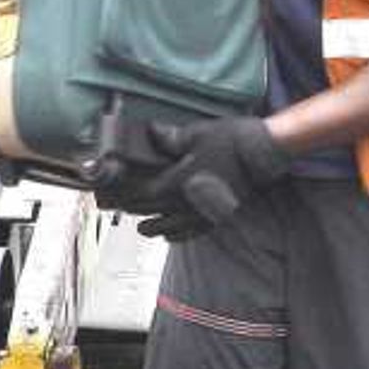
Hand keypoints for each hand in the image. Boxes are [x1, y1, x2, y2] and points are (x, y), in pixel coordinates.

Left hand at [106, 113, 288, 238]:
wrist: (262, 156)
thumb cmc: (230, 141)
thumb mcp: (196, 133)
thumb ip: (169, 137)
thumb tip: (149, 132)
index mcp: (174, 183)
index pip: (138, 195)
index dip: (120, 196)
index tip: (106, 196)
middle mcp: (183, 203)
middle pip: (148, 212)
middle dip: (129, 210)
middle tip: (116, 210)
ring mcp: (200, 214)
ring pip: (166, 228)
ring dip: (150, 227)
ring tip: (141, 226)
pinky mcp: (214, 218)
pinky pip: (189, 234)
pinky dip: (175, 236)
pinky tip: (169, 235)